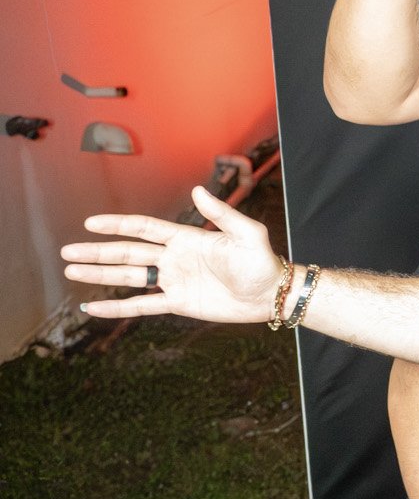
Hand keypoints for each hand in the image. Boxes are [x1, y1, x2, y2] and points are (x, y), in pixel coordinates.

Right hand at [63, 187, 285, 321]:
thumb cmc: (262, 262)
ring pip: (129, 278)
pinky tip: (94, 307)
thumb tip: (197, 190)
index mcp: (186, 239)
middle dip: (98, 252)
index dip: (117, 225)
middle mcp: (175, 258)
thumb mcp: (246, 234)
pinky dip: (118, 307)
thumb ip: (221, 214)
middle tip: (67, 252)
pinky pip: (142, 306)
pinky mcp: (179, 303)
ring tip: (72, 272)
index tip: (91, 223)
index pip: (144, 228)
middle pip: (128, 253)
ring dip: (100, 275)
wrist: (271, 294)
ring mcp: (174, 281)